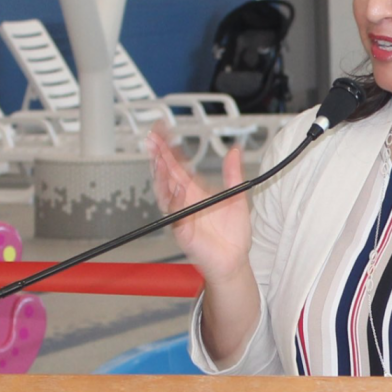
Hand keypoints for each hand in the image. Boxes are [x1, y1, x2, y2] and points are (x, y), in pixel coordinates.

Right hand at [146, 128, 252, 284]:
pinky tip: (177, 187)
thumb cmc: (232, 234)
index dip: (169, 148)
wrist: (235, 260)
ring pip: (166, 193)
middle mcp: (185, 201)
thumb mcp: (237, 197)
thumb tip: (235, 151)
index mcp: (195, 191)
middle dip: (159, 156)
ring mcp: (182, 215)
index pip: (177, 165)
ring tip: (161, 159)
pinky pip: (177, 215)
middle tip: (153, 139)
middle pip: (167, 175)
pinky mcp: (184, 232)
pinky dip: (176, 201)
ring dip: (162, 176)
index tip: (162, 131)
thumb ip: (233, 174)